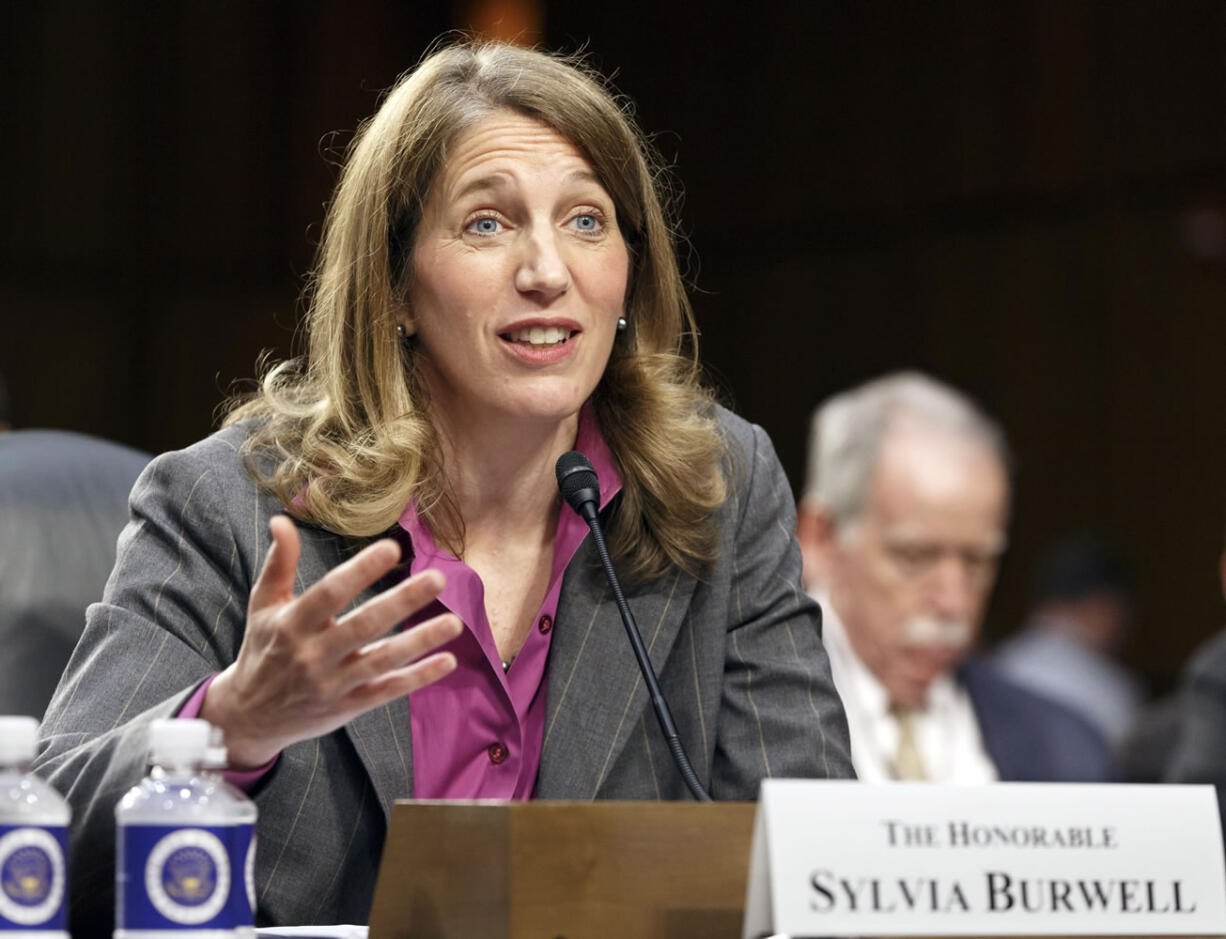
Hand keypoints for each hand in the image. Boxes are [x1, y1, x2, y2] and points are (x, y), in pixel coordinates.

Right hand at [201, 514, 461, 768]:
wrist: (250, 717)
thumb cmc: (263, 650)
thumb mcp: (262, 606)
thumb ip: (278, 563)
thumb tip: (282, 520)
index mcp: (292, 624)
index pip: (330, 593)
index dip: (360, 571)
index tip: (392, 549)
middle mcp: (313, 654)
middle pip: (364, 625)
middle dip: (402, 602)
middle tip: (438, 580)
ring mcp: (333, 684)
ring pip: (383, 661)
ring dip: (421, 641)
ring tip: (455, 623)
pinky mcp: (348, 707)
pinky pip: (387, 691)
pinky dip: (418, 678)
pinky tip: (448, 661)